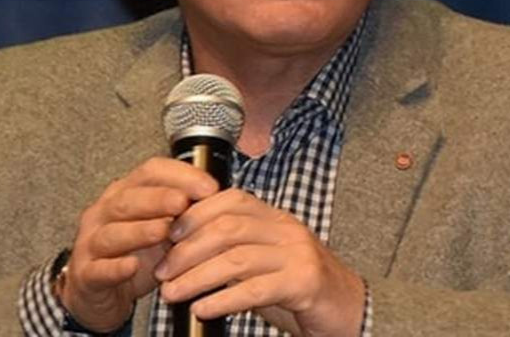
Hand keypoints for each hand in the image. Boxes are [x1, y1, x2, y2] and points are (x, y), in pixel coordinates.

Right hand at [59, 157, 217, 331]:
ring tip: (163, 231)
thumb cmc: (135, 255)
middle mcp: (104, 213)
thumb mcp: (162, 230)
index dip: (179, 175)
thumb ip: (182, 213)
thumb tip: (219, 199)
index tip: (209, 186)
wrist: (98, 294)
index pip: (150, 172)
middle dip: (158, 199)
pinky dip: (115, 268)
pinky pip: (98, 269)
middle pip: (127, 199)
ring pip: (111, 233)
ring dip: (139, 231)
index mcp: (125, 193)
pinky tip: (131, 266)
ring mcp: (91, 243)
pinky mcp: (86, 275)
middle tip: (183, 203)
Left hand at [154, 188, 365, 336]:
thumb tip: (181, 251)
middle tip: (162, 272)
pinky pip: (255, 289)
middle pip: (227, 229)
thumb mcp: (264, 259)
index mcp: (274, 217)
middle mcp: (285, 229)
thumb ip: (233, 249)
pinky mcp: (304, 283)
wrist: (346, 308)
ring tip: (172, 294)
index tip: (167, 235)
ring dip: (196, 277)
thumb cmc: (297, 286)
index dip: (194, 215)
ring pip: (236, 258)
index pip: (229, 200)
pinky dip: (223, 299)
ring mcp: (297, 254)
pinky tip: (203, 309)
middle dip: (187, 250)